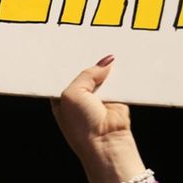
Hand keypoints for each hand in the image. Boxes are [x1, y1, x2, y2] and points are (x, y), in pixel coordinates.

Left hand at [50, 55, 145, 182]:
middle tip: (91, 40)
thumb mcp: (72, 94)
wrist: (106, 143)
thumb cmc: (81, 125)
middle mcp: (80, 98)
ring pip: (102, 75)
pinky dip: (120, 74)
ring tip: (106, 46)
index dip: (68, 61)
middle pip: (84, 72)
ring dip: (105, 66)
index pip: (63, 74)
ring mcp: (98, 98)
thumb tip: (106, 62)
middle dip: (88, 60)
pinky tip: (119, 60)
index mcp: (62, 98)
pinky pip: (119, 82)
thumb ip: (86, 74)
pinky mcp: (117, 99)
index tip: (71, 44)